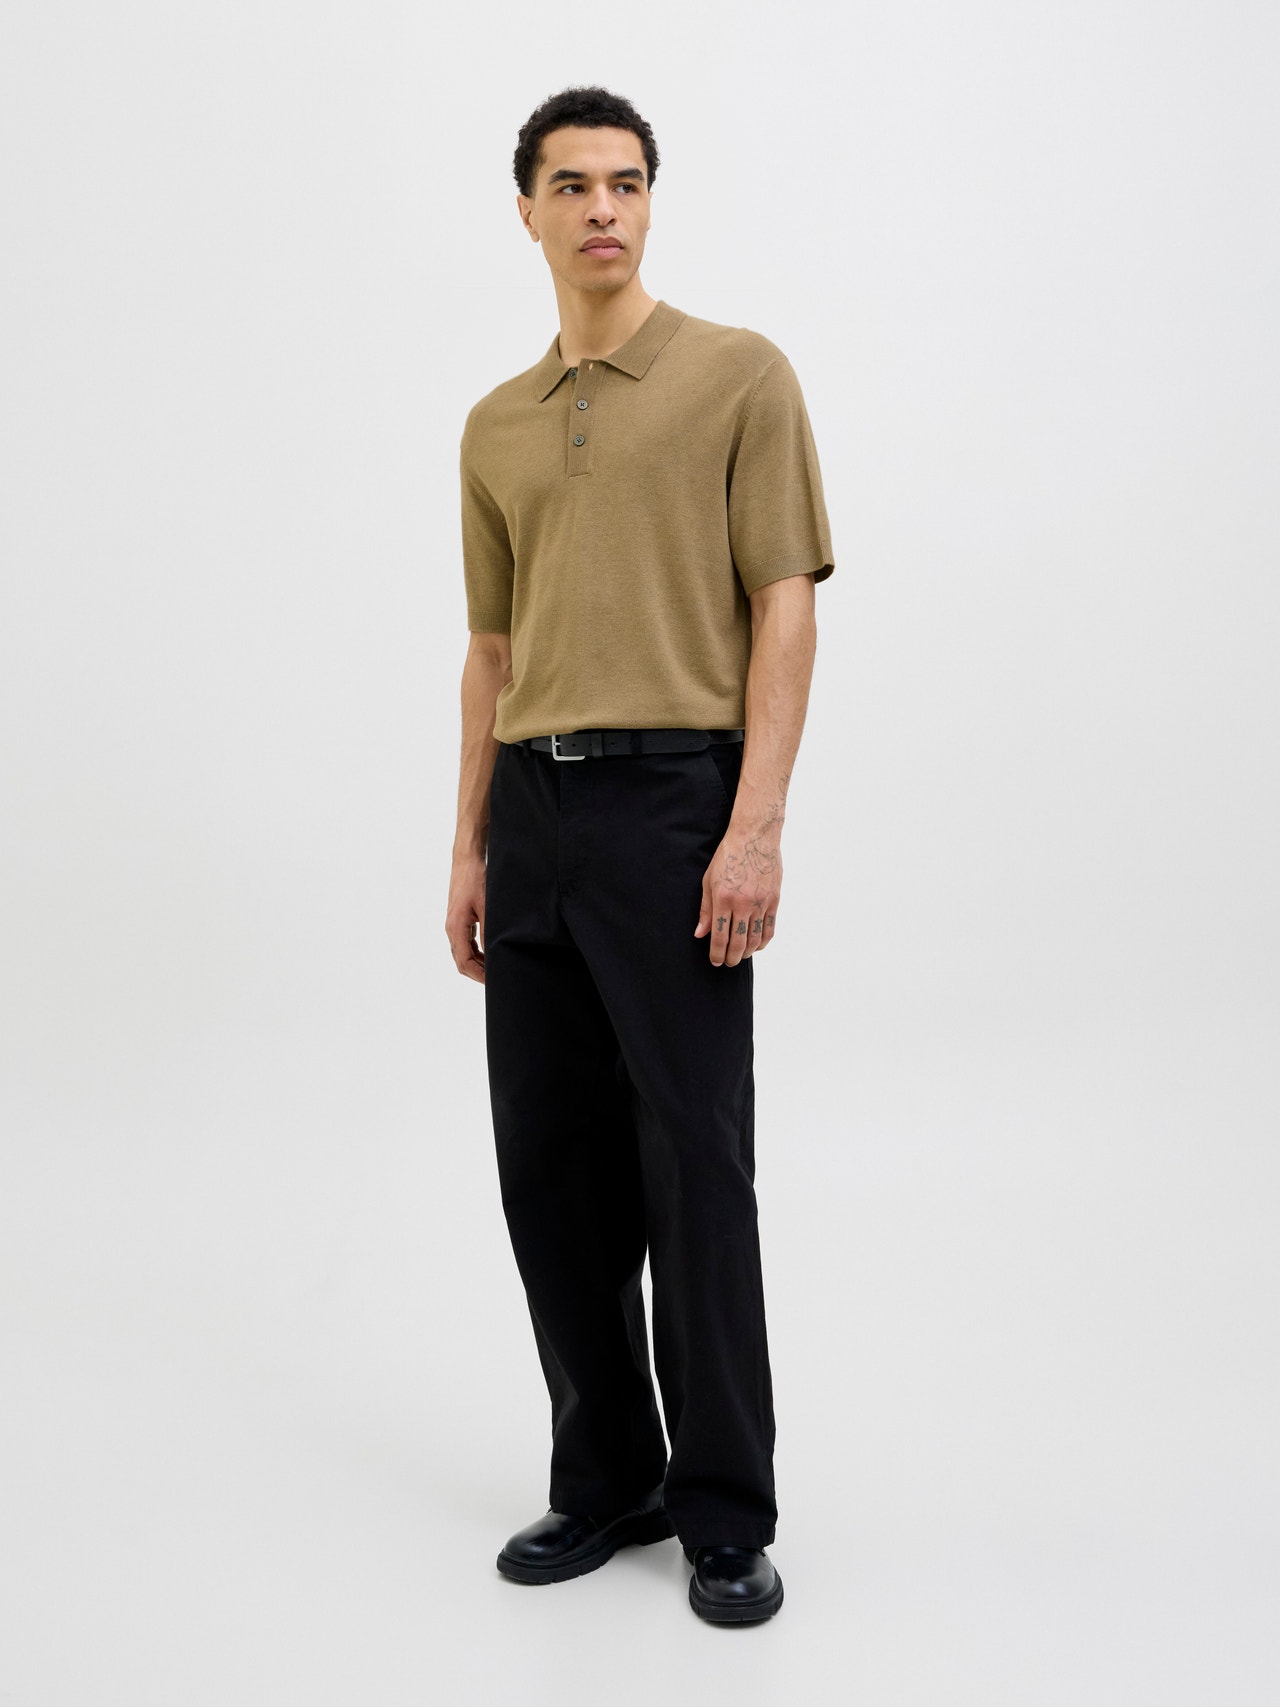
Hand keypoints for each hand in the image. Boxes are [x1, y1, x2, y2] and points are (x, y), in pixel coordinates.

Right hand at [446, 853, 487, 983]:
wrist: (467, 860)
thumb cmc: (476, 879)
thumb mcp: (487, 907)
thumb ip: (489, 932)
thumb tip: (494, 954)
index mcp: (455, 928)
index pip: (464, 962)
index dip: (479, 975)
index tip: (494, 981)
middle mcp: (451, 929)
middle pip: (461, 962)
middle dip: (478, 973)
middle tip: (497, 978)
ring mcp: (453, 924)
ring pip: (463, 953)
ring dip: (477, 963)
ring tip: (495, 968)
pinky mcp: (459, 919)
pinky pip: (464, 943)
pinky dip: (475, 952)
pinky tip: (489, 953)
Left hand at [694, 821, 781, 966]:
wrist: (754, 837)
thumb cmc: (728, 856)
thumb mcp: (709, 880)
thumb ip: (706, 909)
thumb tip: (700, 934)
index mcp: (723, 898)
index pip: (719, 936)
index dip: (716, 953)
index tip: (715, 961)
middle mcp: (743, 903)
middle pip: (738, 943)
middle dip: (731, 958)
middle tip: (727, 962)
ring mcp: (761, 902)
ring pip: (755, 939)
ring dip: (748, 953)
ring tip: (741, 956)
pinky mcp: (774, 899)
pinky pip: (770, 928)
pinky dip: (763, 942)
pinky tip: (757, 946)